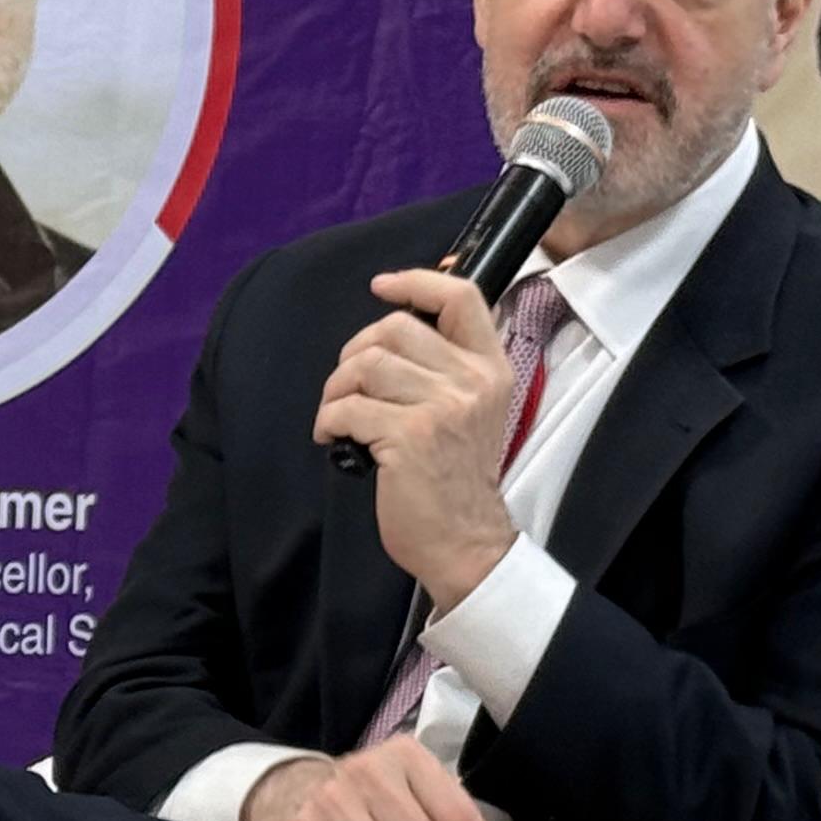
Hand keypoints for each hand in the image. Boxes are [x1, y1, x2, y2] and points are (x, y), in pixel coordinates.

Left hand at [314, 268, 524, 606]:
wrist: (464, 540)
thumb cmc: (454, 478)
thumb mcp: (470, 412)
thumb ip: (446, 369)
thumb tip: (394, 330)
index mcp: (491, 367)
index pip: (462, 297)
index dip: (416, 280)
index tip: (381, 286)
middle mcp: (472, 380)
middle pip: (395, 326)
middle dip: (355, 351)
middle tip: (347, 385)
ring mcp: (442, 406)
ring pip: (366, 363)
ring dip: (336, 388)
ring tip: (337, 415)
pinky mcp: (410, 435)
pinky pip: (349, 407)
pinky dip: (329, 420)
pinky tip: (334, 438)